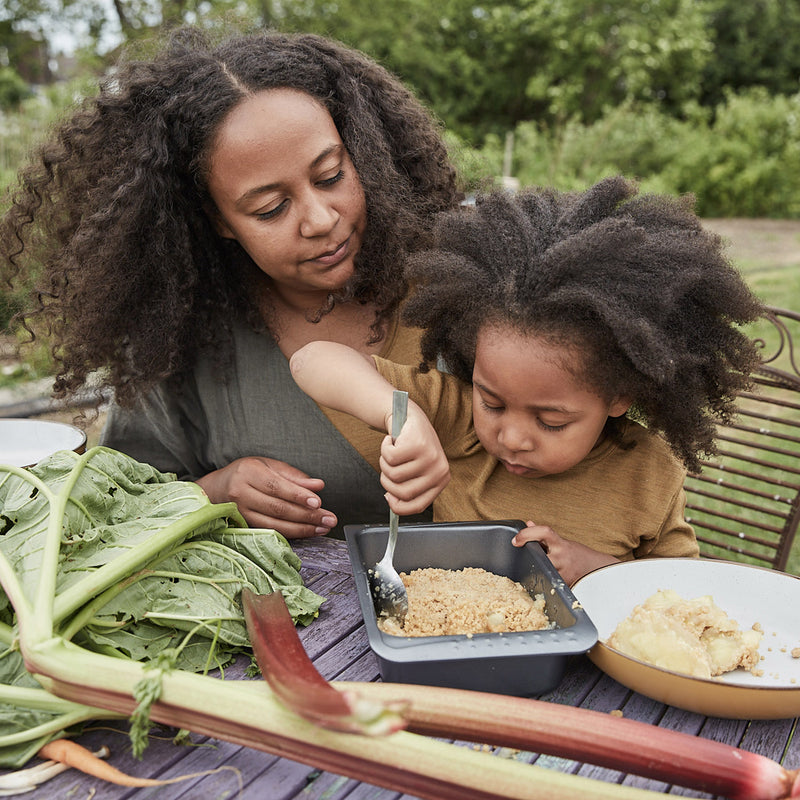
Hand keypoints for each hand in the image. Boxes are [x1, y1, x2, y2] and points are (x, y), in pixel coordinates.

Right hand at [196, 456, 336, 538]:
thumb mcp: (268, 465)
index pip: (276, 486)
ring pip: (274, 524)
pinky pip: (270, 531)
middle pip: (277, 507)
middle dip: (307, 515)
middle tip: (329, 519)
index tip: (318, 502)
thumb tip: (318, 486)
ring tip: (322, 528)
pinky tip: (307, 532)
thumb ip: (293, 476)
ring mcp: (240, 512)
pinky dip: (291, 533)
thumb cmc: (247, 473)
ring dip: (302, 528)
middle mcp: (241, 493)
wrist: (217, 488)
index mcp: (248, 472)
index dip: (298, 496)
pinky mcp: (243, 525)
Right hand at [379, 404, 449, 515]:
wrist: (409, 416)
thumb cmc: (411, 446)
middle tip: (387, 468)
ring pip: (394, 475)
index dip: (398, 506)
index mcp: (440, 481)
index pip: (418, 506)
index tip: (389, 497)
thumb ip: (408, 488)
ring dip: (384, 464)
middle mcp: (439, 471)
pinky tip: (391, 441)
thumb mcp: (415, 471)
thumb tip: (393, 502)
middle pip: (403, 493)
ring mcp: (430, 457)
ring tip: (390, 453)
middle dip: (387, 482)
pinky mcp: (417, 444)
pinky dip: (384, 449)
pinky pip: (390, 458)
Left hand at [512, 520, 618, 585]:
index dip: (527, 534)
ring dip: (536, 570)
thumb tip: (528, 524)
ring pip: (541, 572)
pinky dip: (543, 580)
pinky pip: (548, 582)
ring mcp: (563, 572)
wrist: (598, 570)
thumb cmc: (579, 555)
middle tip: (526, 559)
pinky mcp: (563, 585)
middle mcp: (562, 557)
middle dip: (530, 558)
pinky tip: (544, 579)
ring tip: (537, 570)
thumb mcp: (562, 542)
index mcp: (560, 544)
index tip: (515, 541)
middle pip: (538, 557)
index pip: (543, 532)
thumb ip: (544, 536)